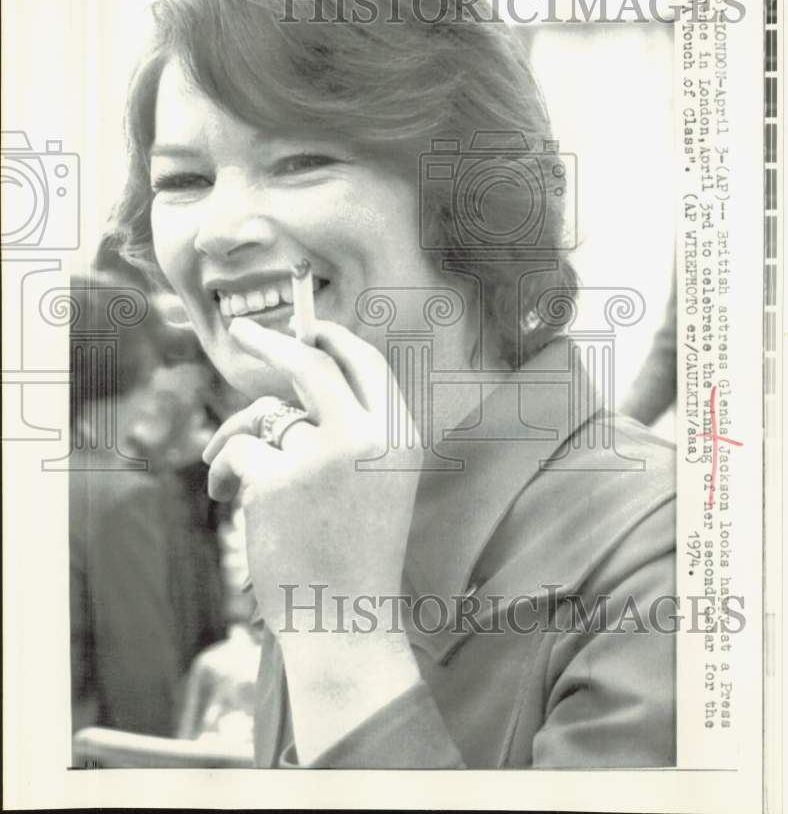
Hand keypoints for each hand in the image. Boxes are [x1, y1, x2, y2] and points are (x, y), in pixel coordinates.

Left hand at [202, 316, 421, 636]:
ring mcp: (323, 456)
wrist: (345, 622)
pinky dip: (222, 471)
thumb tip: (296, 379)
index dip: (335, 340)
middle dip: (271, 341)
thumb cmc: (355, 554)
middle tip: (242, 330)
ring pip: (266, 417)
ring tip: (232, 478)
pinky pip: (236, 450)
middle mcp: (368, 436)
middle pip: (313, 362)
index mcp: (401, 436)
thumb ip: (350, 430)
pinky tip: (229, 500)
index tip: (308, 328)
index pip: (368, 363)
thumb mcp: (376, 482)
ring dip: (240, 439)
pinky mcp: (278, 480)